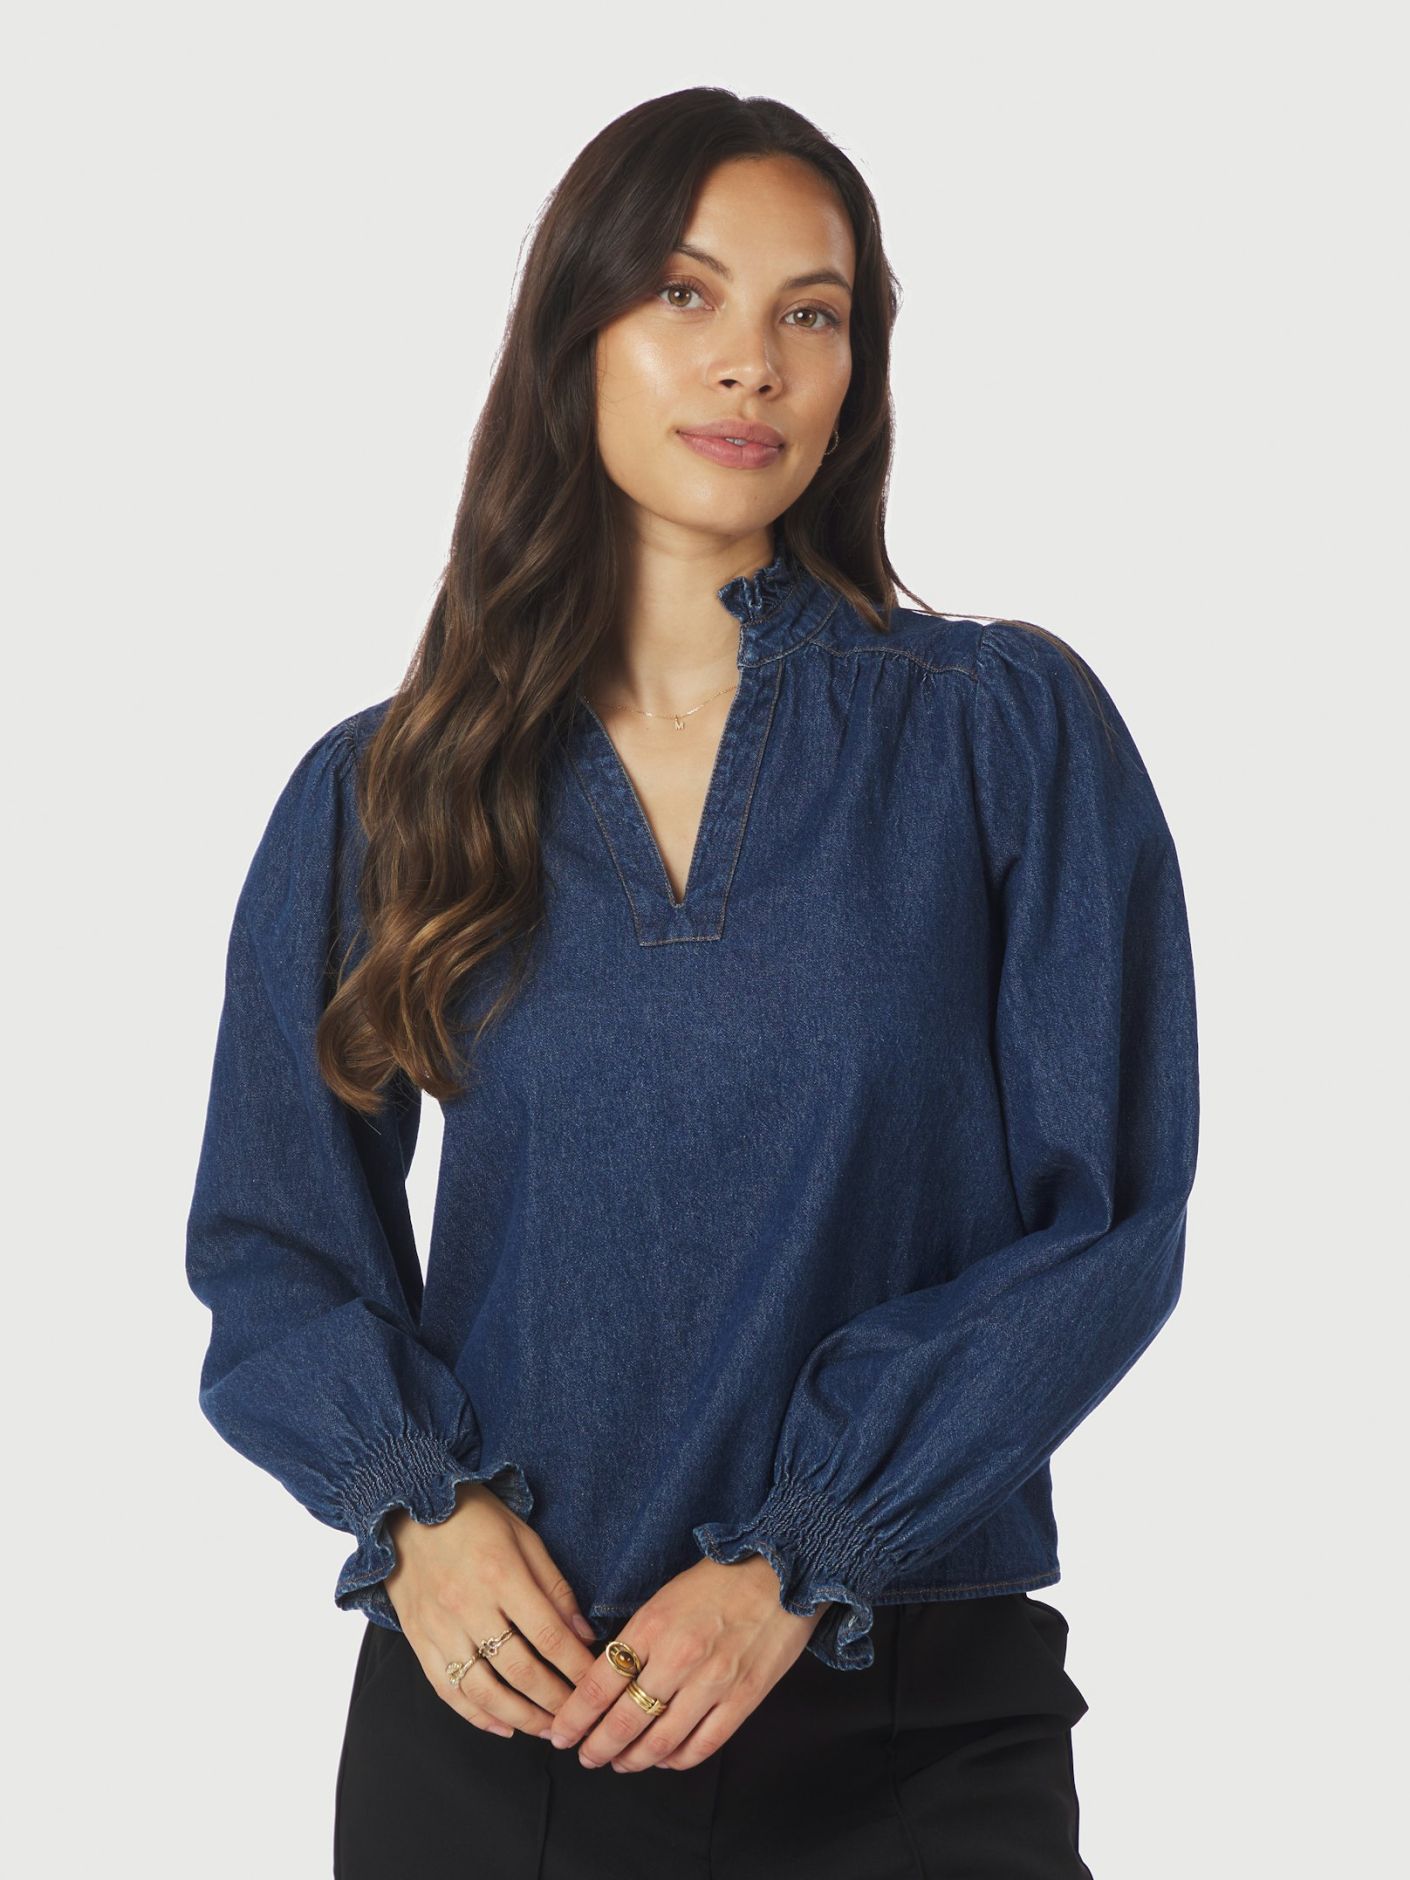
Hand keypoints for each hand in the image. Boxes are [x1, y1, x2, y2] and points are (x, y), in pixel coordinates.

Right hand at [384, 1478, 598, 1738]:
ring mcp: (440, 1628)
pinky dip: (476, 1715)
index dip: (576, 1666)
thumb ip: (554, 1586)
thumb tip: (582, 1634)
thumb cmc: (474, 1517)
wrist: (407, 1508)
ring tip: (547, 1730)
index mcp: (501, 1575)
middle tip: (578, 1717)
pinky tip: (502, 1726)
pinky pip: (447, 1689)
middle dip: (555, 1700)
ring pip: (483, 1690)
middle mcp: (469, 1607)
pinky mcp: (419, 1640)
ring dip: (520, 1717)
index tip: (598, 1682)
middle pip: (519, 1670)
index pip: (548, 1635)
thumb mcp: (524, 1537)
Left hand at [542, 1554, 830, 1773]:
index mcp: (652, 1625)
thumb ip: (637, 1638)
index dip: (574, 1717)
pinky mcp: (744, 1698)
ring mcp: (713, 1681)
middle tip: (585, 1758)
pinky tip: (664, 1759)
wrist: (781, 1572)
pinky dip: (677, 1760)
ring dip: (633, 1759)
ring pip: (661, 1741)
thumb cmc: (718, 1580)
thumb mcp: (664, 1597)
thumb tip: (607, 1679)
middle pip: (624, 1720)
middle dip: (597, 1747)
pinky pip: (702, 1745)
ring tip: (620, 1762)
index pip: (599, 1684)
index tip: (560, 1733)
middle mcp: (679, 1657)